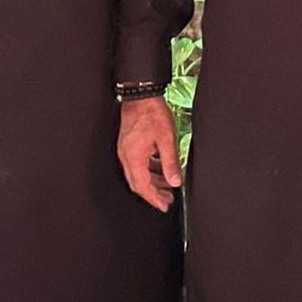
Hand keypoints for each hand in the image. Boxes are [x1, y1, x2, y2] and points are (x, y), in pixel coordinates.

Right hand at [117, 97, 181, 211]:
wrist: (140, 95)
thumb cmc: (152, 113)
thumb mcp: (167, 139)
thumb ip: (171, 162)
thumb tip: (175, 181)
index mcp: (134, 158)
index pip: (143, 186)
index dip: (154, 199)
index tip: (164, 206)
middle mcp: (127, 156)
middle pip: (138, 183)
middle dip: (153, 193)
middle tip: (167, 199)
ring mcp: (126, 150)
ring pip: (138, 173)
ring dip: (153, 180)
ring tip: (167, 184)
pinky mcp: (129, 144)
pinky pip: (138, 163)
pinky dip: (149, 169)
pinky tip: (160, 166)